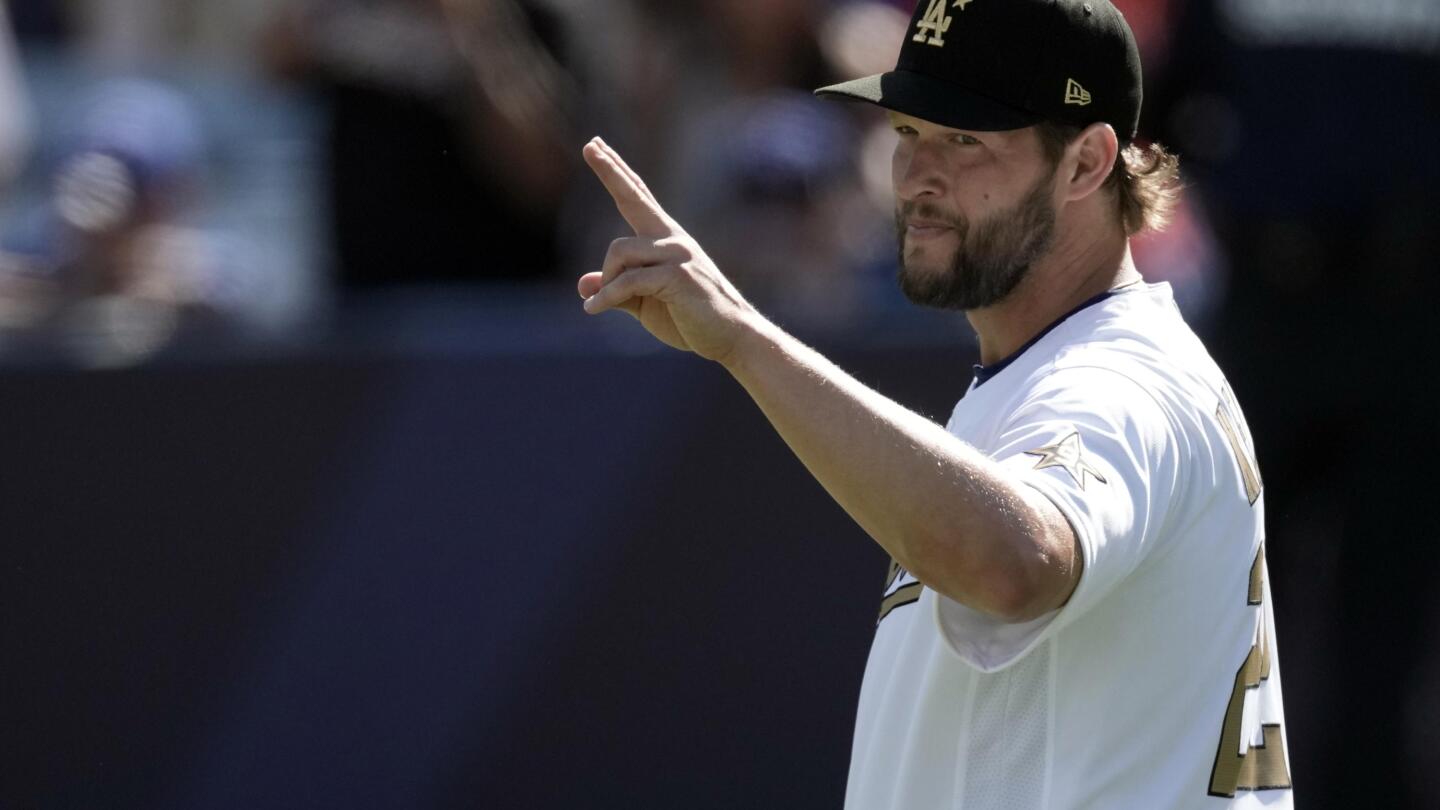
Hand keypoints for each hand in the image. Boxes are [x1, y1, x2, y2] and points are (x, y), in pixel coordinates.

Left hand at [578, 137, 755, 363]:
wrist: (730, 337)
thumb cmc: (690, 319)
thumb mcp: (644, 303)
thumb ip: (616, 290)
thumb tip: (583, 285)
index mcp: (665, 239)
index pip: (636, 197)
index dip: (616, 172)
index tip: (595, 146)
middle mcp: (671, 238)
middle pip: (634, 197)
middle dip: (610, 170)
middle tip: (589, 145)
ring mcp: (676, 253)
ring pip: (619, 251)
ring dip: (606, 280)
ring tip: (600, 304)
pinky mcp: (677, 275)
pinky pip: (628, 280)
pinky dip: (607, 297)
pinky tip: (593, 309)